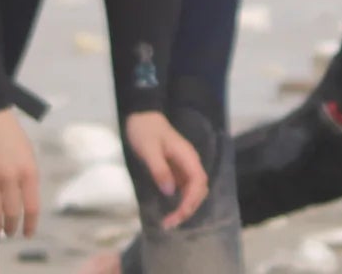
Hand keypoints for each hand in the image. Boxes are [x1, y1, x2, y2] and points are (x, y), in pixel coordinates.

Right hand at [0, 108, 40, 236]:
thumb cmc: (9, 132)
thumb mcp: (27, 153)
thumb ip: (26, 177)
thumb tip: (23, 202)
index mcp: (27, 170)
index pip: (31, 207)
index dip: (29, 225)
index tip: (27, 234)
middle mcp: (9, 176)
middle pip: (10, 213)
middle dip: (10, 227)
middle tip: (8, 231)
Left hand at [124, 111, 208, 229]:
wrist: (142, 117)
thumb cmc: (145, 131)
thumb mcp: (149, 149)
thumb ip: (160, 170)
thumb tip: (170, 192)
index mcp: (187, 156)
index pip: (198, 182)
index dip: (191, 201)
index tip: (178, 215)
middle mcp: (190, 162)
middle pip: (199, 190)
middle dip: (188, 208)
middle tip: (169, 223)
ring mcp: (185, 166)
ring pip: (194, 191)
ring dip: (186, 208)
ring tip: (170, 222)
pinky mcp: (177, 170)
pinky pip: (185, 189)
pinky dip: (181, 202)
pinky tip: (171, 211)